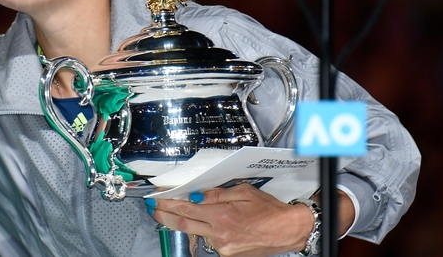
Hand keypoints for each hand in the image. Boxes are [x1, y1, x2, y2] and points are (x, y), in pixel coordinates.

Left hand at [151, 184, 311, 256]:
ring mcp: (223, 247)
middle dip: (164, 216)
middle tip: (153, 208)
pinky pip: (209, 241)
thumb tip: (195, 195)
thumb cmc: (270, 210)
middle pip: (183, 225)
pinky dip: (203, 231)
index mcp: (222, 216)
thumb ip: (216, 194)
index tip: (157, 198)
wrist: (289, 231)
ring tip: (171, 214)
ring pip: (196, 234)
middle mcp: (220, 234)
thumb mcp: (243, 192)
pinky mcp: (228, 255)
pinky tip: (202, 225)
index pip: (186, 209)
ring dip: (183, 223)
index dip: (168, 204)